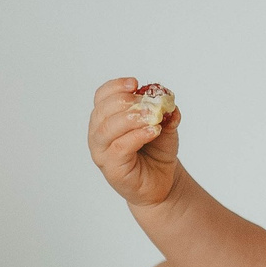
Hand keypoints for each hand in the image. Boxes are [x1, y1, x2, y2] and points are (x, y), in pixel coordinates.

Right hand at [88, 77, 180, 210]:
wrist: (162, 182)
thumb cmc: (157, 151)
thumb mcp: (164, 125)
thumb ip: (165, 111)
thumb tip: (167, 97)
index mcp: (105, 118)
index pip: (102, 96)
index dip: (116, 86)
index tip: (135, 83)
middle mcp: (98, 134)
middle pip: (103, 110)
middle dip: (126, 102)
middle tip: (149, 103)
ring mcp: (102, 152)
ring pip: (108, 128)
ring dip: (132, 118)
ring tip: (153, 116)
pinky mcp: (111, 169)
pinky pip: (120, 147)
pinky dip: (137, 136)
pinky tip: (153, 131)